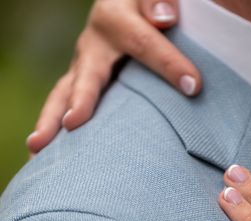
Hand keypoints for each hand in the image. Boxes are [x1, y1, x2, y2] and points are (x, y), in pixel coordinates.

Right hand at [27, 0, 199, 153]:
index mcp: (117, 20)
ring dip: (52, 121)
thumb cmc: (150, 7)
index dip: (170, 64)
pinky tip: (43, 157)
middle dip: (81, 100)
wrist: (127, 8)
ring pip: (63, 95)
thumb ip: (159, 1)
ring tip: (39, 146)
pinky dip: (54, 130)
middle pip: (87, 76)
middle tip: (74, 122)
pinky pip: (63, 106)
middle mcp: (92, 45)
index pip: (144, 44)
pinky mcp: (80, 83)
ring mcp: (83, 67)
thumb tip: (165, 18)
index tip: (194, 86)